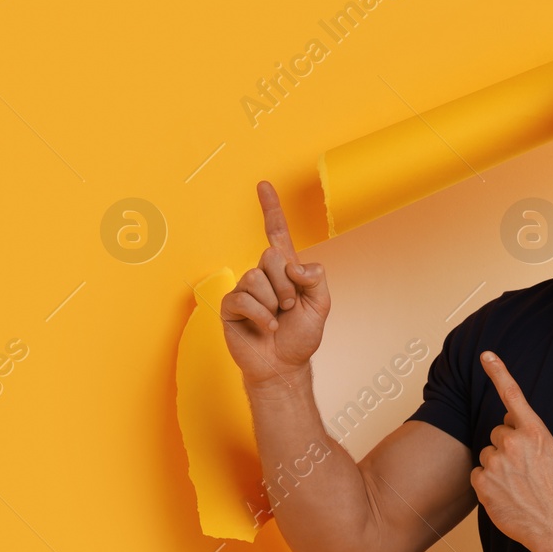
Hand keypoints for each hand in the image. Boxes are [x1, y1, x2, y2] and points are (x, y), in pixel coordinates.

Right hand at [220, 181, 330, 389]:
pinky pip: (244, 298)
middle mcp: (263, 275)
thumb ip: (315, 277)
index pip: (277, 233)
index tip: (263, 185)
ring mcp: (245, 290)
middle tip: (288, 308)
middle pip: (271, 256)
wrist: (283, 366)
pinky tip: (264, 327)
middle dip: (286, 285)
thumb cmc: (300, 337)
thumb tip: (291, 264)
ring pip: (256, 277)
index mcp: (285, 270)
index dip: (271, 209)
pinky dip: (260, 315)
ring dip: (273, 303)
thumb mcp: (321, 304)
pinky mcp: (231, 306)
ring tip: (276, 319)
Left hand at [471, 351, 552, 550]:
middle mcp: (513, 443)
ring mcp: (495, 462)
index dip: (499, 372)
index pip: (513, 396)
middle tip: (522, 469)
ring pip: (487, 454)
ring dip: (497, 466)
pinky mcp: (482, 481)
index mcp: (534, 433)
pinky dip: (487, 483)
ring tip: (516, 485)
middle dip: (505, 447)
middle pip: (497, 432)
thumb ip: (531, 434)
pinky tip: (504, 494)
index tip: (486, 355)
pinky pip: (478, 473)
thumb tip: (510, 422)